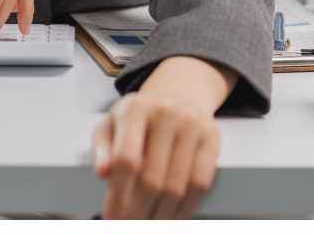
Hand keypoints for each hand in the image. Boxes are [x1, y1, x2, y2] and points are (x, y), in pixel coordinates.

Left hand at [91, 90, 220, 218]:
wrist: (179, 93)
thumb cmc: (139, 117)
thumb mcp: (112, 123)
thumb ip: (103, 148)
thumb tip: (102, 173)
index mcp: (136, 109)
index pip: (126, 159)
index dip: (118, 194)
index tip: (112, 217)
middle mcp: (167, 113)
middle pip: (152, 178)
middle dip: (138, 212)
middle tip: (129, 227)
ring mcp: (192, 125)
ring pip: (176, 186)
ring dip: (161, 215)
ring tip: (149, 225)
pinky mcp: (211, 138)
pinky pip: (200, 183)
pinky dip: (186, 208)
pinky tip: (173, 218)